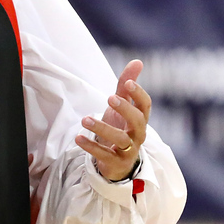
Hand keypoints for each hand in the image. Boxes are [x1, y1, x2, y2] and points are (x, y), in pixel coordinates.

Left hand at [74, 59, 150, 181]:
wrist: (117, 160)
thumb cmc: (121, 126)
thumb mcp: (122, 105)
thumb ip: (126, 84)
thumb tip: (137, 61)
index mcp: (140, 119)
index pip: (146, 106)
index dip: (139, 94)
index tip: (128, 83)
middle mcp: (138, 134)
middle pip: (137, 121)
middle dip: (125, 109)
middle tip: (109, 98)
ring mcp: (128, 150)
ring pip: (120, 139)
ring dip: (102, 128)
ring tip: (84, 119)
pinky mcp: (116, 162)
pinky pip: (105, 155)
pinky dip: (91, 147)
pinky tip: (78, 137)